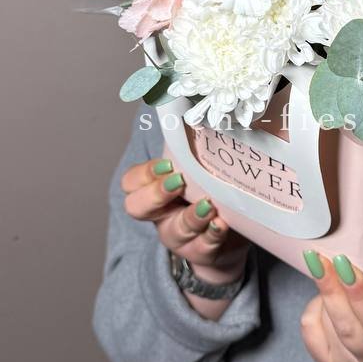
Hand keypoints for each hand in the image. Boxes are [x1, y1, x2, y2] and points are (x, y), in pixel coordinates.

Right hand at [121, 158, 248, 312]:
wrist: (231, 235)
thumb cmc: (211, 191)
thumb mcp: (199, 169)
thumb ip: (193, 146)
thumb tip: (198, 108)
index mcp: (154, 189)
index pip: (131, 182)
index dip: (144, 174)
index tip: (168, 164)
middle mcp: (160, 214)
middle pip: (136, 208)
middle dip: (155, 194)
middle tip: (178, 181)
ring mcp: (179, 237)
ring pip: (174, 231)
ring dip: (190, 217)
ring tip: (209, 205)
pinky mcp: (201, 253)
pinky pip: (202, 249)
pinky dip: (211, 236)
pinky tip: (221, 224)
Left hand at [299, 252, 362, 361]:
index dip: (361, 295)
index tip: (345, 264)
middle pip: (350, 330)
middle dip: (332, 291)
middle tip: (319, 258)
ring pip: (328, 331)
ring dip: (323, 297)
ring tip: (322, 266)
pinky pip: (312, 335)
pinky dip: (312, 312)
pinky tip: (321, 297)